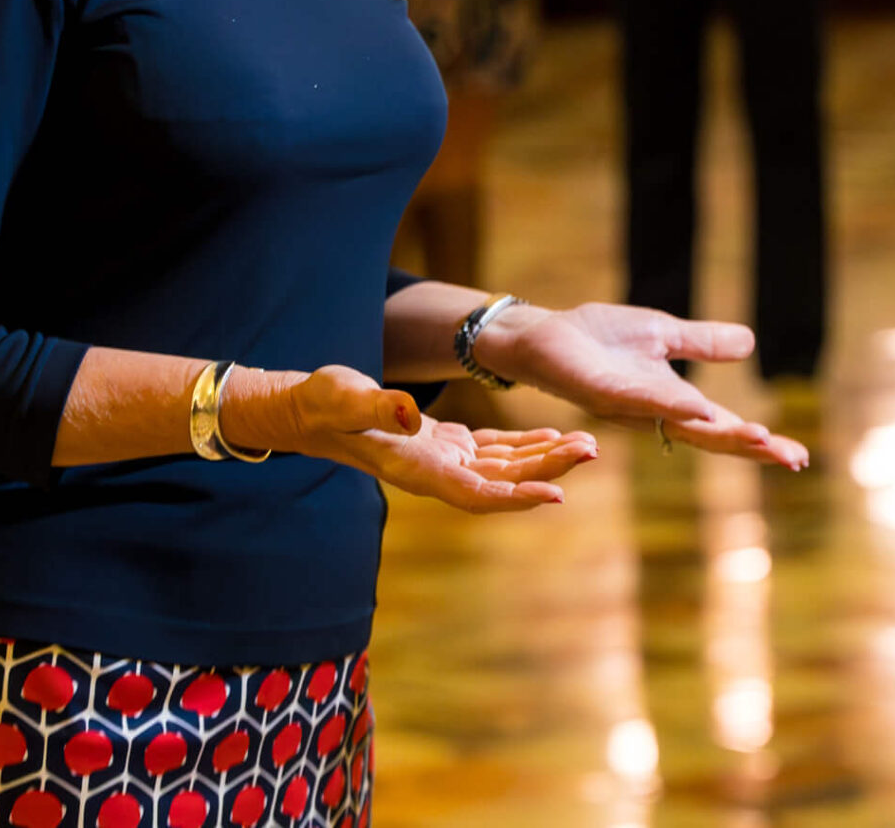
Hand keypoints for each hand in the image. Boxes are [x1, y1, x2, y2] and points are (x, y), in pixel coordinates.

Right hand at [224, 365, 597, 513]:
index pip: (475, 494)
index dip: (516, 497)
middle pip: (501, 481)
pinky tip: (551, 434)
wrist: (304, 411)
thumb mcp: (342, 396)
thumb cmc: (319, 403)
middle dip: (547, 470)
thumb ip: (376, 406)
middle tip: (590, 450)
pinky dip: (523, 443)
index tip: (556, 496)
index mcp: (414, 469)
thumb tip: (411, 413)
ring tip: (585, 443)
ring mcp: (440, 459)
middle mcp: (434, 471)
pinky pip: (491, 448)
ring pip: (503, 465)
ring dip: (543, 456)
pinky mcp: (443, 443)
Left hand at [472, 303, 809, 470]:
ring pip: (681, 425)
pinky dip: (672, 407)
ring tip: (759, 437)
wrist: (544, 335)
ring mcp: (628, 408)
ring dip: (721, 432)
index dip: (757, 442)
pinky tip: (700, 409)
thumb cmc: (598, 339)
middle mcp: (652, 414)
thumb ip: (702, 343)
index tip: (796, 456)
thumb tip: (750, 343)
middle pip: (709, 436)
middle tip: (791, 458)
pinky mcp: (600, 393)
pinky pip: (641, 402)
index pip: (722, 425)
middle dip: (750, 448)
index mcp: (670, 402)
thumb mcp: (662, 334)